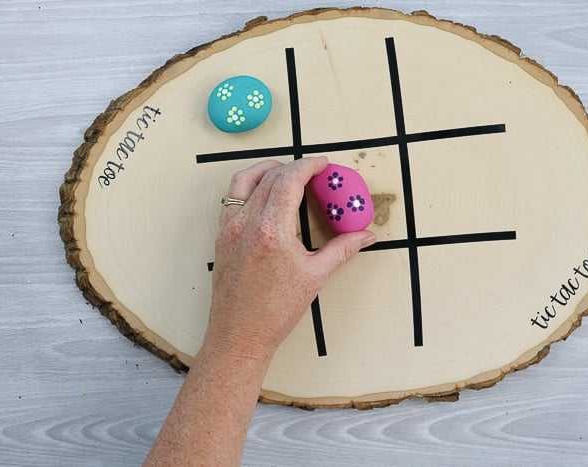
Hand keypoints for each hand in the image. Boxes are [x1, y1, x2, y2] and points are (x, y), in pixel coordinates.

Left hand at [206, 156, 375, 359]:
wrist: (239, 335)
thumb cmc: (274, 311)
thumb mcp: (315, 277)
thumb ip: (342, 249)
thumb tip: (365, 235)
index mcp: (272, 230)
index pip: (290, 179)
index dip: (309, 165)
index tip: (323, 163)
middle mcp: (247, 223)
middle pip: (271, 176)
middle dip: (294, 167)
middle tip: (314, 171)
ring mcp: (230, 228)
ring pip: (245, 180)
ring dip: (268, 170)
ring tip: (287, 174)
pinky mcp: (222, 236)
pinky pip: (232, 197)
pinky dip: (250, 186)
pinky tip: (264, 195)